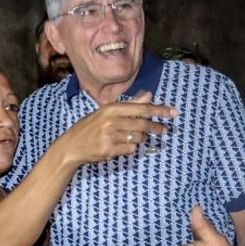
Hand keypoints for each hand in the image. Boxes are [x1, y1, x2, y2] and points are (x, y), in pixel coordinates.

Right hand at [59, 91, 175, 163]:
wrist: (71, 146)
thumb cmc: (90, 126)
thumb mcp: (107, 111)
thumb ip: (130, 104)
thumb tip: (149, 95)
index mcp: (111, 108)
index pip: (142, 108)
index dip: (159, 110)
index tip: (173, 112)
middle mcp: (111, 121)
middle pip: (143, 124)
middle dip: (157, 128)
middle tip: (165, 130)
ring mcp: (110, 136)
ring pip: (138, 138)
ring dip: (140, 139)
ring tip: (130, 137)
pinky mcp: (110, 150)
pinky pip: (131, 149)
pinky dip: (131, 148)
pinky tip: (121, 146)